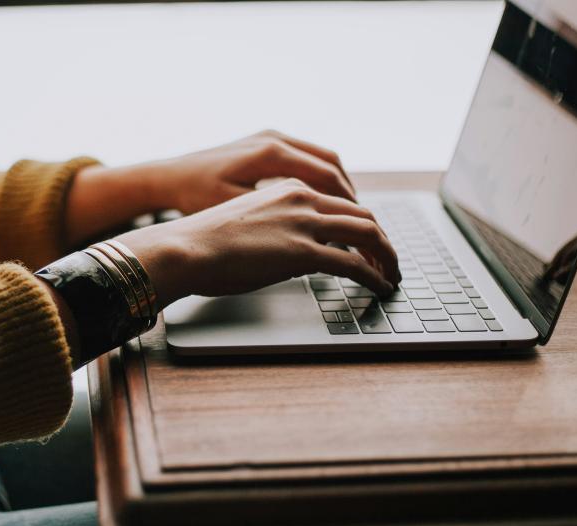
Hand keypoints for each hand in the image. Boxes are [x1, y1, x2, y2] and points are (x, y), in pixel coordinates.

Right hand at [114, 180, 399, 308]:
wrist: (184, 248)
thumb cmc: (202, 241)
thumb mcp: (245, 222)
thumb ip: (274, 227)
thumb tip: (287, 252)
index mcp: (287, 188)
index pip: (339, 201)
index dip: (360, 223)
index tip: (368, 242)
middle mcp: (301, 198)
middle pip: (362, 214)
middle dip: (382, 239)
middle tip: (389, 260)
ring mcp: (304, 223)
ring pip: (368, 233)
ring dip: (387, 256)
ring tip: (392, 275)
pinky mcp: (303, 252)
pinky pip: (355, 263)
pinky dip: (375, 275)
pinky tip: (380, 287)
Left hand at [135, 130, 355, 214]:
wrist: (168, 177)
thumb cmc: (194, 197)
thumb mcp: (236, 211)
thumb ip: (276, 219)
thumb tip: (315, 236)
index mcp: (271, 154)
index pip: (328, 178)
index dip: (349, 206)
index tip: (362, 229)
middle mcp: (275, 139)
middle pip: (332, 165)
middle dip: (351, 196)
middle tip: (364, 224)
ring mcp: (270, 137)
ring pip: (322, 158)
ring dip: (339, 186)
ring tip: (349, 214)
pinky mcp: (264, 142)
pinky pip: (306, 157)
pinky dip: (321, 177)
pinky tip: (323, 201)